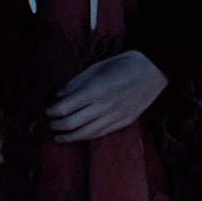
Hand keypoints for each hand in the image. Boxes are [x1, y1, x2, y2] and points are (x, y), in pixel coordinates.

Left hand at [46, 50, 167, 142]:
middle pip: (72, 123)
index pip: (65, 107)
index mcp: (95, 89)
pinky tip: (79, 136)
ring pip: (86, 133)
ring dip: (69, 137)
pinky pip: (101, 133)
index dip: (52, 112)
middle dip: (57, 126)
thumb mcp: (97, 67)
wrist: (154, 69)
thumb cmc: (124, 64)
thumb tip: (59, 95)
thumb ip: (76, 82)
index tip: (48, 111)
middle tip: (50, 125)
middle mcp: (104, 106)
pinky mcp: (124, 121)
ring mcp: (115, 116)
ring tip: (59, 137)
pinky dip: (87, 136)